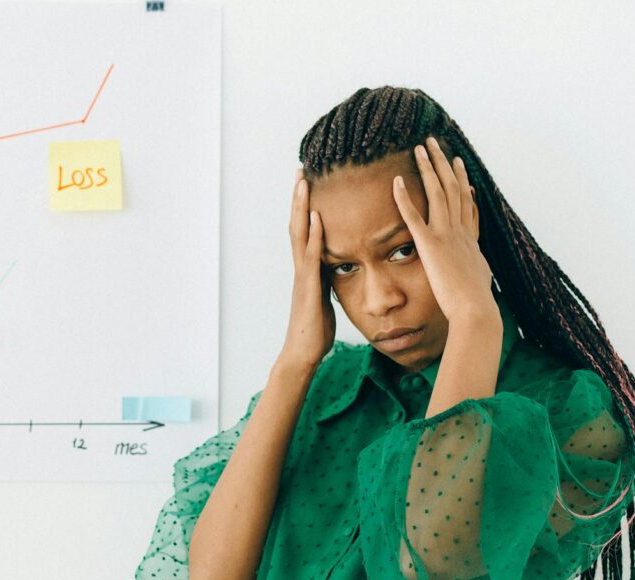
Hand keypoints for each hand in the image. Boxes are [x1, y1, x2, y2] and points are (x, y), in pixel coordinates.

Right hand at [278, 168, 335, 368]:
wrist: (302, 354)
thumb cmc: (315, 331)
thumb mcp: (325, 300)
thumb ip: (328, 281)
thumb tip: (337, 269)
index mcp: (307, 269)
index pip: (304, 230)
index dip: (304, 206)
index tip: (307, 182)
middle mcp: (301, 268)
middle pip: (297, 224)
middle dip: (298, 197)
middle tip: (301, 170)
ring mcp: (302, 276)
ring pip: (299, 234)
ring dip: (300, 207)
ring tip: (303, 182)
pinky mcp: (308, 287)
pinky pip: (311, 256)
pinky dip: (313, 235)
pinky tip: (316, 217)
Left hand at [393, 137, 496, 322]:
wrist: (475, 309)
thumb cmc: (476, 301)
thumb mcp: (479, 276)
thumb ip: (476, 265)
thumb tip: (480, 265)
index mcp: (469, 237)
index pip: (466, 201)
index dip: (461, 180)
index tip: (457, 163)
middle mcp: (460, 230)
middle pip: (452, 187)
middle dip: (443, 163)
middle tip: (434, 143)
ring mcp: (446, 235)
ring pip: (437, 193)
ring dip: (428, 168)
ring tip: (419, 148)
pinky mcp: (430, 245)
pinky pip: (414, 217)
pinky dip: (404, 198)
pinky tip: (396, 181)